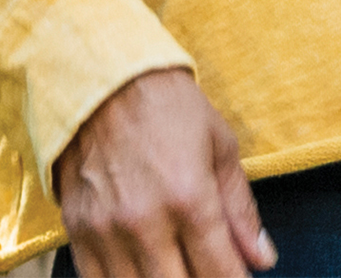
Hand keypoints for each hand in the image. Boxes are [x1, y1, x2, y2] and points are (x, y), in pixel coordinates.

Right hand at [56, 68, 275, 277]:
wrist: (106, 83)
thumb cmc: (172, 110)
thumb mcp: (220, 147)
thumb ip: (241, 210)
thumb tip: (263, 260)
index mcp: (189, 197)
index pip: (218, 271)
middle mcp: (146, 222)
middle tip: (210, 270)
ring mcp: (106, 233)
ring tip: (179, 267)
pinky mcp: (77, 234)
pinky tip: (143, 270)